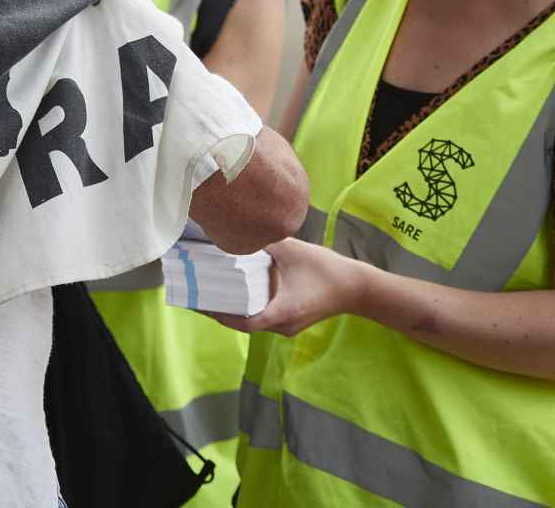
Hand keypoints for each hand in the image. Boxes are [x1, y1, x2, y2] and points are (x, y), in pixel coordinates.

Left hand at [205, 238, 368, 335]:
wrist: (357, 288)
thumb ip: (266, 241)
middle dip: (218, 309)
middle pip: (242, 322)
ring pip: (251, 321)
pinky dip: (247, 306)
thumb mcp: (294, 251)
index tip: (199, 300)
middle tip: (197, 292)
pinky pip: (262, 317)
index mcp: (281, 312)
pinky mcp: (290, 321)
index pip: (242, 322)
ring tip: (212, 290)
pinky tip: (237, 291)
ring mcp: (286, 326)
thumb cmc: (328, 270)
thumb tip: (238, 229)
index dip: (218, 313)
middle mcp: (281, 325)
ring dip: (232, 308)